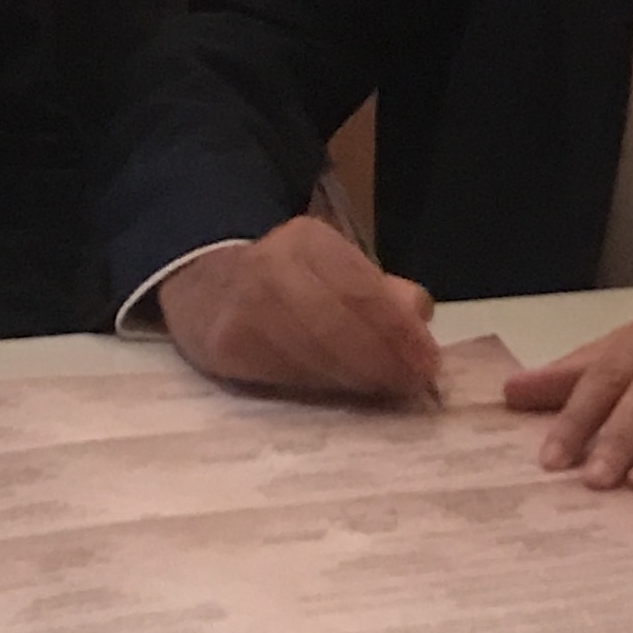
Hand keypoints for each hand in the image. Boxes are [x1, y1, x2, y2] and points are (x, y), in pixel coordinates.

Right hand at [158, 218, 442, 399]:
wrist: (205, 285)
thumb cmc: (288, 280)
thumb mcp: (333, 266)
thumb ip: (379, 290)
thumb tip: (418, 315)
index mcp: (306, 240)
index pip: (359, 287)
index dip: (396, 329)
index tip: (427, 361)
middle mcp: (269, 268)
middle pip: (333, 322)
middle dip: (379, 358)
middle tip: (410, 383)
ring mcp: (241, 309)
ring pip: (307, 354)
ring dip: (352, 379)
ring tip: (383, 391)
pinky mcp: (223, 350)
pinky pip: (280, 375)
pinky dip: (317, 387)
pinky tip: (342, 393)